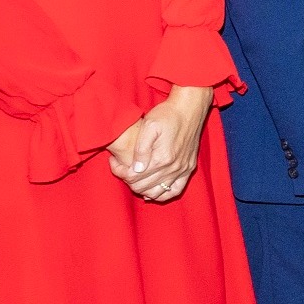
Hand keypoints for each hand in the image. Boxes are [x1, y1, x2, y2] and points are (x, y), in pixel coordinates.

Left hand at [109, 85, 214, 201]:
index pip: (133, 178)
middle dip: (128, 180)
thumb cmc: (167, 114)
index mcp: (162, 159)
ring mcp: (182, 169)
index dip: (119, 172)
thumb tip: (136, 169)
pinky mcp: (189, 168)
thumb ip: (141, 149)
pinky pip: (175, 190)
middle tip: (122, 168)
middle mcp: (173, 168)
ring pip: (158, 193)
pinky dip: (163, 195)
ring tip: (134, 179)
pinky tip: (153, 191)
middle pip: (143, 187)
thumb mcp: (149, 126)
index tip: (114, 162)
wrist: (189, 108)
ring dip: (143, 189)